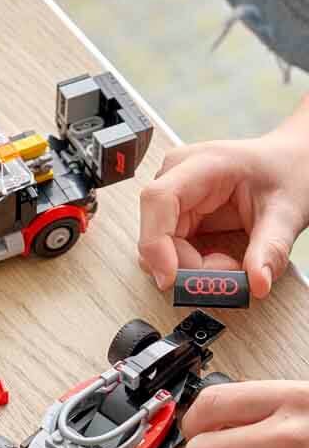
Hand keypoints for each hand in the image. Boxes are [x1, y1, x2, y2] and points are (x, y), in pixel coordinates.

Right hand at [138, 96, 308, 299]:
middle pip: (156, 230)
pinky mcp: (176, 212)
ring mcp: (173, 195)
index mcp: (202, 164)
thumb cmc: (288, 172)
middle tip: (229, 273)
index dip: (155, 242)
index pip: (159, 200)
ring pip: (159, 245)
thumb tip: (257, 283)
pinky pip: (169, 247)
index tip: (170, 278)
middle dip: (186, 264)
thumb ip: (271, 249)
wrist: (291, 164)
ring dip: (190, 266)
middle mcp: (176, 176)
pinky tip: (218, 259)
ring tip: (229, 264)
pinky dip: (191, 263)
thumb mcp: (287, 211)